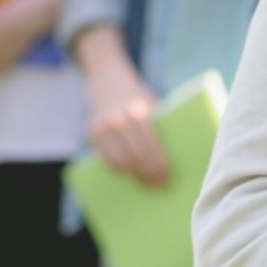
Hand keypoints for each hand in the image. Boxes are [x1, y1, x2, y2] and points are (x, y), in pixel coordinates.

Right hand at [84, 59, 171, 187]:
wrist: (109, 80)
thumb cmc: (138, 96)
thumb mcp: (152, 103)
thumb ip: (158, 126)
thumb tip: (175, 158)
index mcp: (137, 111)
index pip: (150, 146)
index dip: (159, 166)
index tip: (168, 179)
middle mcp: (117, 120)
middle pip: (136, 157)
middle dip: (149, 174)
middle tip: (160, 186)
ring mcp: (102, 127)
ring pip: (120, 162)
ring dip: (135, 176)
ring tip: (147, 184)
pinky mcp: (91, 133)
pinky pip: (107, 159)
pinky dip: (120, 170)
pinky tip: (131, 175)